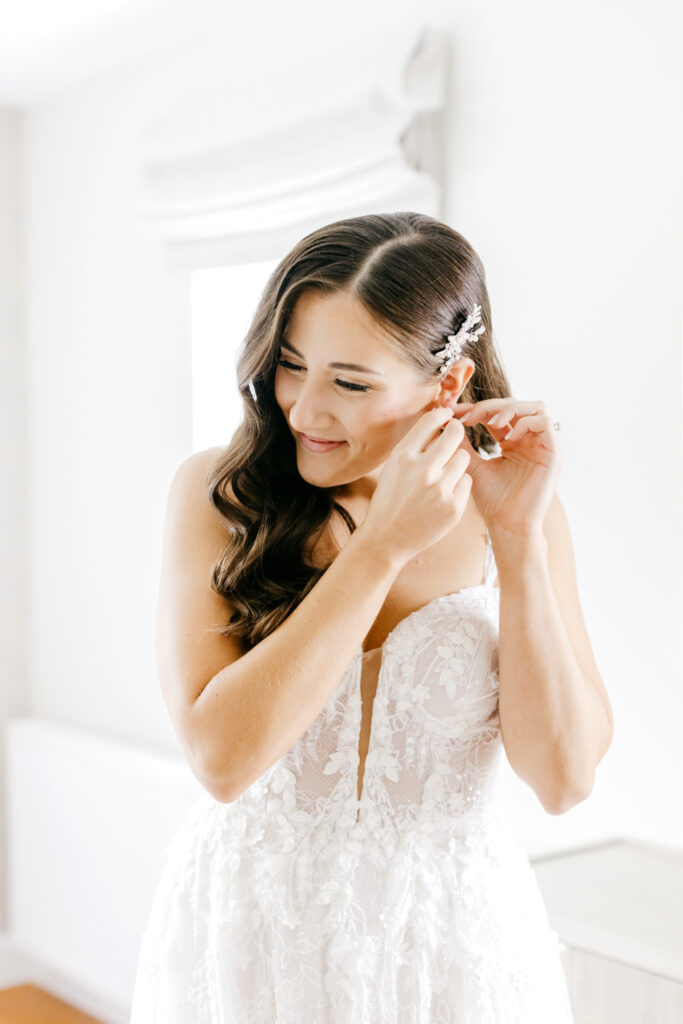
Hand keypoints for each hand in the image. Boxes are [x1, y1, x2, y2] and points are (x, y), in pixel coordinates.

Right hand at [360, 406, 472, 565]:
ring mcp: (440, 489)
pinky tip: (444, 495)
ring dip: (456, 462)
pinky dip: (458, 485)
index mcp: (403, 456)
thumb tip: (438, 422)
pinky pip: (467, 481)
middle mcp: (422, 469)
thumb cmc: (390, 499)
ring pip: (463, 458)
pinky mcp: (454, 507)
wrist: (386, 538)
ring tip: (443, 475)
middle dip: (456, 431)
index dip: (442, 414)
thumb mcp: (393, 468)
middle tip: (454, 436)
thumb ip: (414, 447)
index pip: (431, 420)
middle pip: (454, 434)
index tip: (447, 416)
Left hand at [450, 398, 561, 535]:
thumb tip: (445, 423)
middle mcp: (530, 441)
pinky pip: (545, 423)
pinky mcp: (554, 453)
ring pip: (535, 407)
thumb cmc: (492, 501)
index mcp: (512, 442)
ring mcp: (543, 446)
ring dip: (510, 408)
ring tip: (490, 421)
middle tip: (469, 416)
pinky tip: (508, 436)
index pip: (498, 413)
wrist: (507, 525)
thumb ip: (462, 445)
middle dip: (490, 405)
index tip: (454, 412)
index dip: (477, 408)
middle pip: (516, 404)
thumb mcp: (472, 466)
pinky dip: (526, 422)